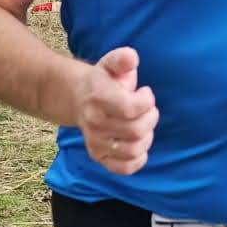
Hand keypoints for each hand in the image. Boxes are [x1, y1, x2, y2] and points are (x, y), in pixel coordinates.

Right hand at [77, 46, 158, 174]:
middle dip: (150, 118)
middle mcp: (94, 122)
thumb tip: (132, 58)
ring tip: (144, 126)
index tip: (145, 93)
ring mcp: (95, 141)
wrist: (76, 97)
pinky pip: (123, 168)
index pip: (131, 108)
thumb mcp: (110, 63)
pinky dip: (137, 160)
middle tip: (148, 110)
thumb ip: (122, 59)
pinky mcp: (98, 155)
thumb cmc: (101, 81)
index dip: (147, 101)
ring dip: (146, 138)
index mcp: (98, 98)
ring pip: (132, 150)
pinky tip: (139, 146)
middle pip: (135, 130)